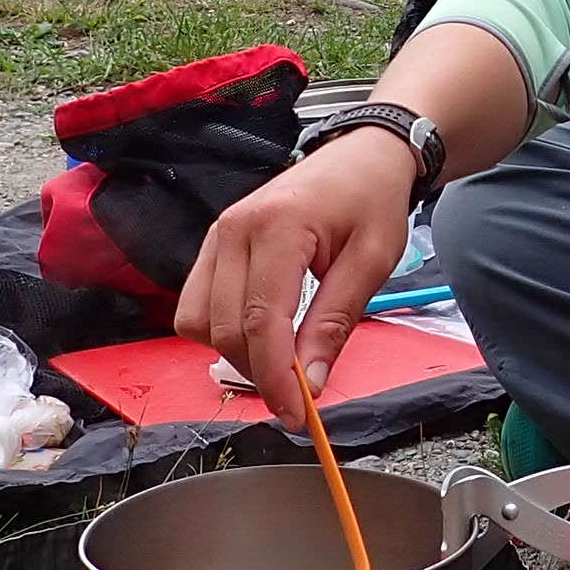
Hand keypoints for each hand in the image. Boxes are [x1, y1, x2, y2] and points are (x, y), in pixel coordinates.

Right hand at [172, 129, 417, 430]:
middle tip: (300, 395)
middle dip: (259, 373)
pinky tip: (261, 335)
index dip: (275, 378)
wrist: (362, 155)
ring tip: (281, 361)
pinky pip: (197, 303)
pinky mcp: (214, 243)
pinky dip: (222, 330)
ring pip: (199, 321)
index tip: (298, 415)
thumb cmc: (371, 200)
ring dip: (234, 354)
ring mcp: (218, 234)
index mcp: (277, 227)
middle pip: (224, 327)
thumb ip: (336, 323)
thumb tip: (311, 383)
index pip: (261, 321)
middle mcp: (234, 229)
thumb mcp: (371, 262)